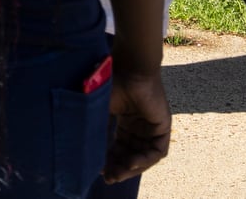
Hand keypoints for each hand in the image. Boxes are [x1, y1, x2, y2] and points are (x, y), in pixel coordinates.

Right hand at [105, 64, 169, 180]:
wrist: (129, 67)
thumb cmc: (111, 83)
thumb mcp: (99, 112)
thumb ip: (95, 131)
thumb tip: (83, 154)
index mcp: (125, 120)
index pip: (119, 148)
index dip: (110, 161)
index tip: (99, 171)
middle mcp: (139, 125)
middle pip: (131, 155)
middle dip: (120, 168)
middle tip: (109, 178)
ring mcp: (152, 126)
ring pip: (144, 157)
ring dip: (132, 168)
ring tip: (118, 173)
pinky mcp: (163, 126)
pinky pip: (157, 151)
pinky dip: (145, 160)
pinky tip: (131, 162)